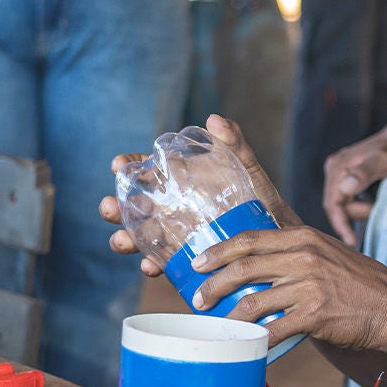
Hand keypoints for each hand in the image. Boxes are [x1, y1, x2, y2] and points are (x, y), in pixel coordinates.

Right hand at [101, 114, 299, 275]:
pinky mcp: (183, 260)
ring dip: (125, 239)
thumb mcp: (247, 168)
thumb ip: (233, 143)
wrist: (277, 236)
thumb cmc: (259, 197)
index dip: (126, 166)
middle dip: (115, 207)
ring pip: (139, 237)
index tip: (117, 165)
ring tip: (123, 240)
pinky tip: (151, 266)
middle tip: (109, 207)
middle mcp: (168, 207)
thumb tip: (214, 120)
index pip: (143, 170)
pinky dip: (152, 265)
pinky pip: (161, 264)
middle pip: (132, 206)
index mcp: (178, 181)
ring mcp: (173, 235)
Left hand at [190, 223, 386, 351]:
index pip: (249, 240)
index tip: (198, 263)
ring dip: (228, 316)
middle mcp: (303, 257)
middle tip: (198, 298)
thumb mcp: (328, 252)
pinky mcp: (316, 315)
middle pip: (243, 268)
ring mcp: (309, 286)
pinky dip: (255, 340)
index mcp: (303, 238)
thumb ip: (297, 253)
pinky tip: (245, 346)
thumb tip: (259, 264)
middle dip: (213, 284)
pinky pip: (274, 329)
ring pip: (253, 301)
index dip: (218, 251)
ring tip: (217, 325)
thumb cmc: (360, 282)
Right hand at [322, 127, 386, 239]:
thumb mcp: (385, 161)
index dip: (341, 225)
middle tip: (377, 212)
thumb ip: (365, 173)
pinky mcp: (348, 176)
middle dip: (354, 216)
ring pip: (343, 204)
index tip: (352, 242)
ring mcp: (340, 172)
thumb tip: (346, 188)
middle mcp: (334, 169)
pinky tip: (372, 205)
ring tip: (379, 205)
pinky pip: (348, 199)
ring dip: (360, 211)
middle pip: (336, 206)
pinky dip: (359, 207)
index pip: (332, 204)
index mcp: (338, 168)